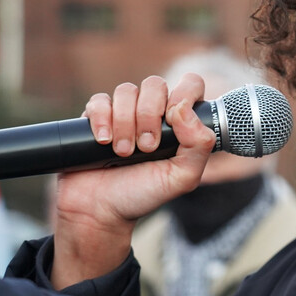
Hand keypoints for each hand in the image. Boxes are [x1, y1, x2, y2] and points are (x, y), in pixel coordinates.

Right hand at [51, 73, 214, 288]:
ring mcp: (124, 112)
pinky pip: (99, 101)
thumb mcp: (183, 177)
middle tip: (147, 147)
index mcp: (180, 121)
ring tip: (123, 153)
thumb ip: (199, 145)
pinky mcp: (96, 117)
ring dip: (125, 122)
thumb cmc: (144, 193)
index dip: (184, 93)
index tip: (173, 120)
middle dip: (149, 115)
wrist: (100, 211)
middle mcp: (153, 112)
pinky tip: (104, 141)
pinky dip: (102, 119)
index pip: (191, 84)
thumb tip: (184, 108)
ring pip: (127, 90)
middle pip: (155, 84)